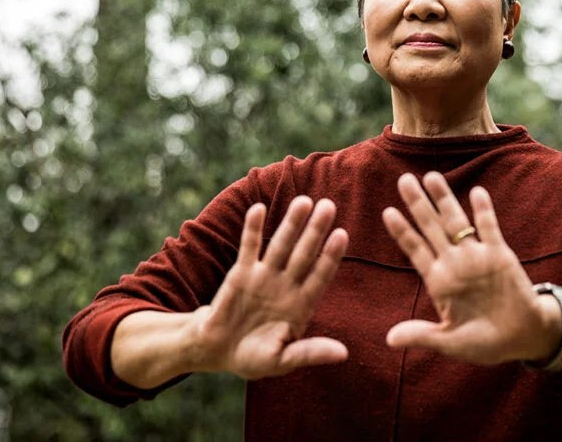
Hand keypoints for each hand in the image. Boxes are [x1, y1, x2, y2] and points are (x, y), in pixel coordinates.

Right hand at [189, 196, 348, 378]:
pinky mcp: (241, 272)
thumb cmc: (253, 358)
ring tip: (304, 201)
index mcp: (301, 305)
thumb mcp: (282, 360)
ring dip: (291, 223)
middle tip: (329, 206)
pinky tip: (259, 208)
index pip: (320, 276)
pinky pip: (249, 246)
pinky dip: (252, 228)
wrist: (217, 351)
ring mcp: (264, 276)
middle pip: (305, 253)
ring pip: (281, 244)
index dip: (330, 256)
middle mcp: (286, 285)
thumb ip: (309, 353)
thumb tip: (343, 354)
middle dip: (316, 231)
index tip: (341, 235)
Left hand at [381, 172, 560, 364]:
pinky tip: (476, 192)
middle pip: (432, 228)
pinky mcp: (500, 256)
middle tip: (403, 180)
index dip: (402, 232)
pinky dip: (483, 211)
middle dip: (418, 204)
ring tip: (431, 176)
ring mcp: (477, 257)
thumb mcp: (450, 342)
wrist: (523, 337)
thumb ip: (422, 336)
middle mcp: (455, 264)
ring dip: (445, 200)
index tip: (387, 212)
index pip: (416, 250)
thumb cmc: (485, 342)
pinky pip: (490, 228)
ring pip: (456, 222)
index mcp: (440, 283)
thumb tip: (389, 340)